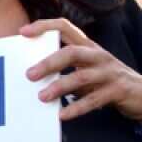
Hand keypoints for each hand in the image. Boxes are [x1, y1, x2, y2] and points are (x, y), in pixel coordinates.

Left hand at [22, 19, 141, 121]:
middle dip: (49, 62)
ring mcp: (109, 72)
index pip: (65, 27)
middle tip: (29, 75)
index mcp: (88, 47)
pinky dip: (77, 108)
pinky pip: (95, 99)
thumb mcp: (84, 70)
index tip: (24, 32)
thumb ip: (62, 70)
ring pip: (82, 76)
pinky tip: (62, 115)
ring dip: (60, 86)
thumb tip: (29, 76)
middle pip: (72, 52)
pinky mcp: (118, 90)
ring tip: (42, 97)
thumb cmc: (104, 81)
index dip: (45, 26)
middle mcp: (98, 56)